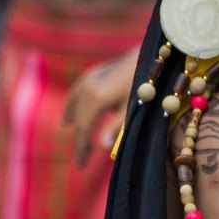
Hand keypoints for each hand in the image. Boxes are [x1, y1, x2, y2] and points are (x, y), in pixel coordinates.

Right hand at [62, 48, 137, 165]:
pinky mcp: (95, 72)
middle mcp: (89, 87)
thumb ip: (117, 128)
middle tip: (81, 160)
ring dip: (72, 118)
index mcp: (97, 98)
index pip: (83, 128)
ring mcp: (90, 78)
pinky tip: (73, 108)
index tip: (81, 164)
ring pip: (75, 102)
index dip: (81, 147)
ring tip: (66, 128)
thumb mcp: (133, 109)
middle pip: (78, 118)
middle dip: (80, 139)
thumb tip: (102, 147)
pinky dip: (73, 102)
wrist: (151, 54)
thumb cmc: (146, 84)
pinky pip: (78, 91)